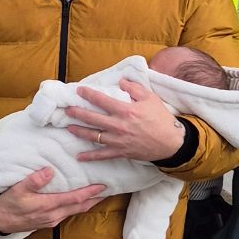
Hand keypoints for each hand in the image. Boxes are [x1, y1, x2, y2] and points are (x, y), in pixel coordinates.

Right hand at [0, 166, 106, 234]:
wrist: (0, 221)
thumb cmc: (8, 204)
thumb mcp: (18, 189)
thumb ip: (34, 180)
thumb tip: (49, 171)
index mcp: (48, 206)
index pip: (74, 199)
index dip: (90, 193)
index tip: (102, 186)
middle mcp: (54, 215)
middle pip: (80, 207)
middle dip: (95, 199)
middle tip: (109, 190)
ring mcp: (52, 220)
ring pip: (76, 211)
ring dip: (88, 203)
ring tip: (98, 194)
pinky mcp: (49, 222)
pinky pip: (69, 213)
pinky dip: (78, 206)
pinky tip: (80, 201)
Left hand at [67, 79, 187, 162]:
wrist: (171, 142)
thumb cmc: (161, 119)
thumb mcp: (150, 98)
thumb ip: (134, 88)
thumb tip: (121, 81)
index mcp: (125, 111)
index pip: (102, 100)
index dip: (89, 95)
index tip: (79, 91)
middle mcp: (119, 126)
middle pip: (92, 119)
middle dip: (77, 114)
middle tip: (67, 110)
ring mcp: (118, 140)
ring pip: (94, 136)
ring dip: (80, 132)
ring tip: (69, 128)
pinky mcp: (121, 152)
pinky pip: (102, 155)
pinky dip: (90, 156)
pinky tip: (79, 156)